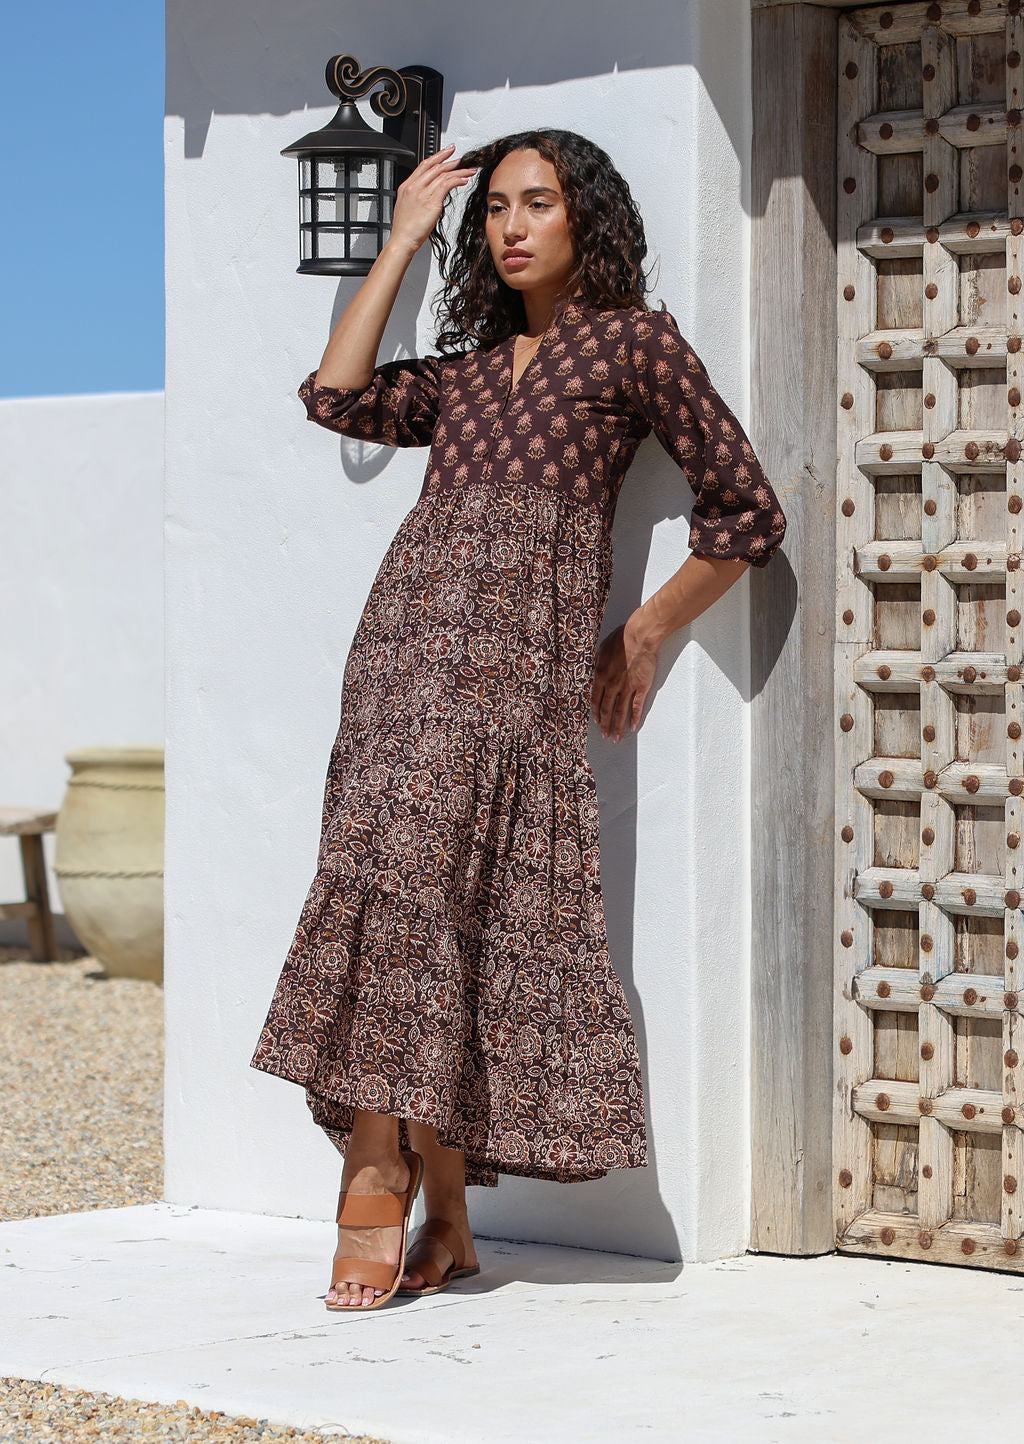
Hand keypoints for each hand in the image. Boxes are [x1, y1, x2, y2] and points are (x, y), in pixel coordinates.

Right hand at [388, 144, 478, 253]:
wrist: (402, 240)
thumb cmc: (405, 229)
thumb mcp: (408, 207)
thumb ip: (419, 197)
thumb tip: (432, 194)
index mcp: (407, 186)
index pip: (424, 165)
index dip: (437, 156)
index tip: (447, 152)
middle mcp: (414, 187)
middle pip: (435, 167)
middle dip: (451, 160)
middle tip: (463, 158)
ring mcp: (422, 193)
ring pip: (443, 174)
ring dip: (459, 170)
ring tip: (469, 170)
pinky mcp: (431, 202)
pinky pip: (447, 185)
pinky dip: (457, 180)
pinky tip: (464, 180)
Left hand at [590, 617, 658, 742]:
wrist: (639, 638)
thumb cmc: (621, 639)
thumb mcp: (601, 650)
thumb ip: (598, 664)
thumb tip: (595, 672)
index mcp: (601, 676)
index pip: (596, 699)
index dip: (596, 712)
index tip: (596, 721)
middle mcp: (612, 685)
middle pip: (607, 709)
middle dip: (605, 724)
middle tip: (605, 735)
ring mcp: (627, 688)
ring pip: (620, 711)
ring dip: (618, 726)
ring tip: (617, 738)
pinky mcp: (641, 687)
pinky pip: (636, 706)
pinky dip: (634, 718)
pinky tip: (632, 727)